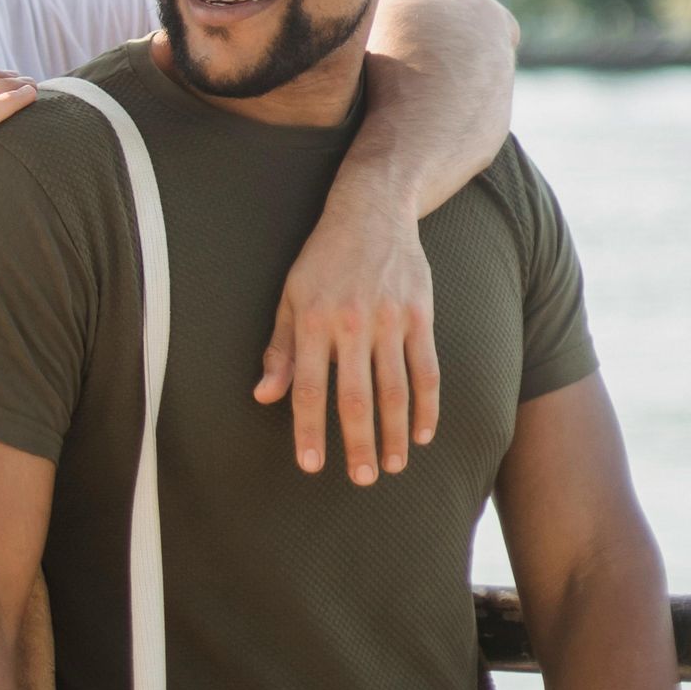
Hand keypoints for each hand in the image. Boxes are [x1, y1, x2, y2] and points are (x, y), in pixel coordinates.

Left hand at [254, 179, 438, 483]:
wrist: (371, 210)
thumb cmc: (322, 260)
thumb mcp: (290, 297)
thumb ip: (279, 350)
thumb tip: (263, 396)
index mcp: (313, 320)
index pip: (308, 388)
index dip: (308, 430)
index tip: (311, 466)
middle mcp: (351, 323)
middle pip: (356, 398)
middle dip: (357, 444)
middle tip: (360, 479)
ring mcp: (389, 319)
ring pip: (395, 390)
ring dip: (394, 434)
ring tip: (391, 466)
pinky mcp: (419, 315)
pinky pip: (426, 370)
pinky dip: (427, 407)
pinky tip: (421, 433)